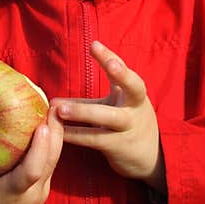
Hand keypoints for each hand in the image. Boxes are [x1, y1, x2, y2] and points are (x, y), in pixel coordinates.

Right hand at [0, 108, 63, 203]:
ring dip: (57, 133)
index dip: (40, 148)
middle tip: (53, 103)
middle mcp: (33, 192)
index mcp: (13, 193)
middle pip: (52, 159)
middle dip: (55, 131)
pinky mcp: (44, 186)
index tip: (43, 125)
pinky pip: (52, 160)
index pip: (33, 171)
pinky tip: (48, 121)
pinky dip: (52, 141)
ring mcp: (42, 190)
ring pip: (56, 158)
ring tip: (53, 106)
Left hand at [51, 41, 165, 193]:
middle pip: (134, 86)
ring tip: (60, 109)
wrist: (150, 158)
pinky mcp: (120, 146)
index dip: (111, 57)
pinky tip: (60, 133)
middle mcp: (135, 107)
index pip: (124, 70)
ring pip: (109, 117)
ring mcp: (129, 126)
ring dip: (83, 112)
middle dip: (122, 73)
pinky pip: (97, 139)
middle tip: (110, 63)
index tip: (94, 45)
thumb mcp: (115, 108)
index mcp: (133, 93)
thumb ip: (87, 102)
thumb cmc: (127, 125)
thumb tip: (54, 101)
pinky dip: (77, 135)